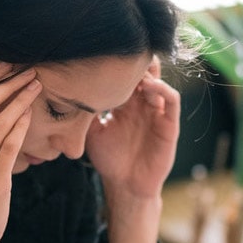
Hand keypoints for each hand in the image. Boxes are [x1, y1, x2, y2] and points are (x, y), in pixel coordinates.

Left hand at [85, 56, 179, 199]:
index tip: (106, 58)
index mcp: (125, 104)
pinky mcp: (169, 124)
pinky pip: (172, 101)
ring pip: (159, 82)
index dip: (119, 66)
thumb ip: (86, 113)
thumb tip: (71, 91)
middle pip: (145, 74)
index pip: (126, 77)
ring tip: (136, 72)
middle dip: (136, 64)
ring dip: (149, 74)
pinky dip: (163, 89)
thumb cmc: (109, 159)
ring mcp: (157, 113)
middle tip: (124, 57)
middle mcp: (142, 105)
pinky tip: (150, 86)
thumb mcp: (92, 132)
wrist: (125, 185)